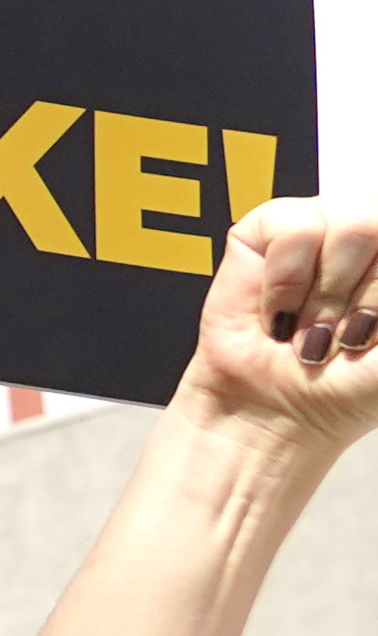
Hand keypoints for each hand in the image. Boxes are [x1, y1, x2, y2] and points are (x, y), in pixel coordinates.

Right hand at [186, 196, 377, 433]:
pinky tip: (280, 312)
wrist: (283, 411)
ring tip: (313, 329)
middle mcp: (369, 234)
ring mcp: (321, 229)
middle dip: (368, 297)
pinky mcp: (266, 232)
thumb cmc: (353, 385)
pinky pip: (293, 230)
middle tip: (347, 335)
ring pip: (347, 224)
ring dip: (327, 297)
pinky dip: (286, 283)